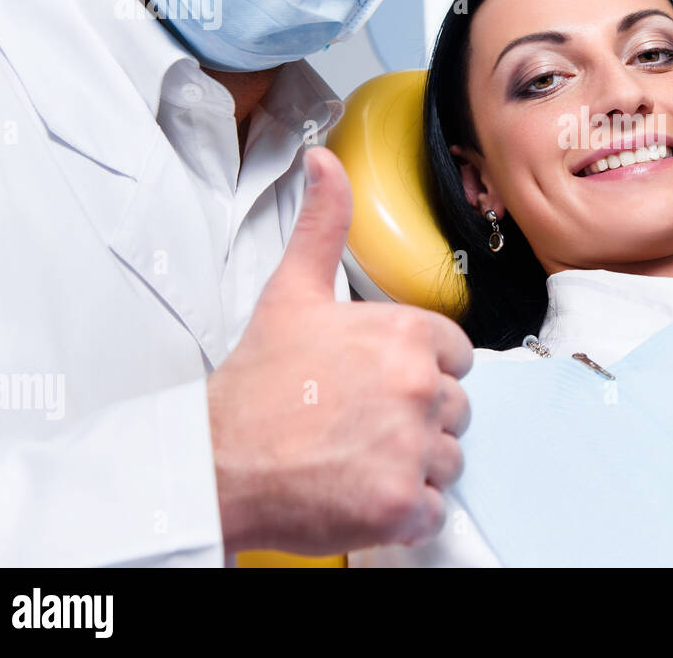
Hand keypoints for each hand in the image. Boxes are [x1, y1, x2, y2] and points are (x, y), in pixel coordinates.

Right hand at [206, 145, 473, 555]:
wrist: (216, 462)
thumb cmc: (256, 386)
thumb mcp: (292, 292)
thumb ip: (323, 223)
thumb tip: (324, 162)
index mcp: (407, 334)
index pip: (455, 355)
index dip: (420, 370)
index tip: (380, 383)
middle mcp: (419, 387)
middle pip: (456, 407)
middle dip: (417, 418)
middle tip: (361, 423)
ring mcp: (412, 447)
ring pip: (449, 458)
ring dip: (413, 464)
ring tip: (359, 457)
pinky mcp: (401, 503)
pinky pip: (434, 509)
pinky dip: (405, 510)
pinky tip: (362, 491)